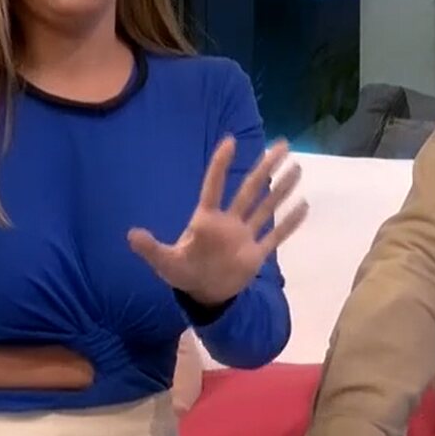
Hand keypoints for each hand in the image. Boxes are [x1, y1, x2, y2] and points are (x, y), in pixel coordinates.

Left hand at [129, 137, 307, 306]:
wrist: (203, 294)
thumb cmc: (183, 272)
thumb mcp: (165, 262)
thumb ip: (151, 248)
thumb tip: (131, 235)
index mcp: (206, 220)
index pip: (214, 186)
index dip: (221, 165)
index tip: (231, 140)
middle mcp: (229, 222)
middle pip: (250, 189)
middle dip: (265, 167)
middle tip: (282, 144)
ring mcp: (245, 236)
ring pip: (266, 207)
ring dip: (281, 189)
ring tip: (297, 168)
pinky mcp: (256, 254)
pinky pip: (276, 236)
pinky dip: (290, 223)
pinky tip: (304, 205)